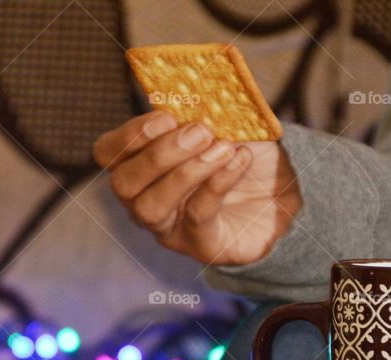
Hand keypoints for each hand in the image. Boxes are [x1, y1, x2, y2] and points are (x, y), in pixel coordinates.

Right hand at [93, 111, 301, 265]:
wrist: (283, 195)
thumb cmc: (243, 154)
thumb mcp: (224, 122)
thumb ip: (203, 104)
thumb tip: (196, 82)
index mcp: (140, 164)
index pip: (108, 152)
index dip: (129, 135)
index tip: (166, 117)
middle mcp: (143, 199)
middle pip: (123, 184)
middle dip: (158, 155)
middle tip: (200, 131)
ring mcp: (169, 227)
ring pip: (150, 207)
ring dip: (185, 173)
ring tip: (222, 148)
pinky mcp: (200, 245)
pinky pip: (197, 217)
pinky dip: (217, 184)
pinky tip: (239, 159)